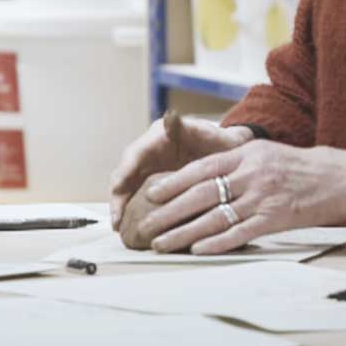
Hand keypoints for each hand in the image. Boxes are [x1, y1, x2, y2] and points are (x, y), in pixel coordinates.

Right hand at [109, 115, 253, 228]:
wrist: (229, 151)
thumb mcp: (206, 132)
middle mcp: (150, 151)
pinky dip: (135, 210)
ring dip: (122, 206)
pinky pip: (140, 196)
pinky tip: (134, 227)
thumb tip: (170, 117)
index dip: (124, 171)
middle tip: (116, 218)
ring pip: (129, 186)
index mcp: (158, 136)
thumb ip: (186, 127)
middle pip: (125, 172)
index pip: (134, 154)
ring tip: (119, 228)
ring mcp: (151, 167)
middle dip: (118, 195)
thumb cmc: (219, 140)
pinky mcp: (157, 183)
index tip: (117, 188)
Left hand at [134, 141, 345, 254]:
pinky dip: (216, 243)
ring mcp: (263, 198)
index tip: (152, 194)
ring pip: (215, 218)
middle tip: (148, 225)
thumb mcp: (263, 152)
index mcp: (247, 154)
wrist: (335, 179)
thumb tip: (196, 175)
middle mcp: (252, 175)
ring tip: (163, 243)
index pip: (202, 168)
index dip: (174, 182)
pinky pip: (239, 234)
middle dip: (170, 211)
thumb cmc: (294, 166)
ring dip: (185, 233)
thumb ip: (233, 160)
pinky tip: (197, 249)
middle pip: (202, 195)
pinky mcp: (274, 220)